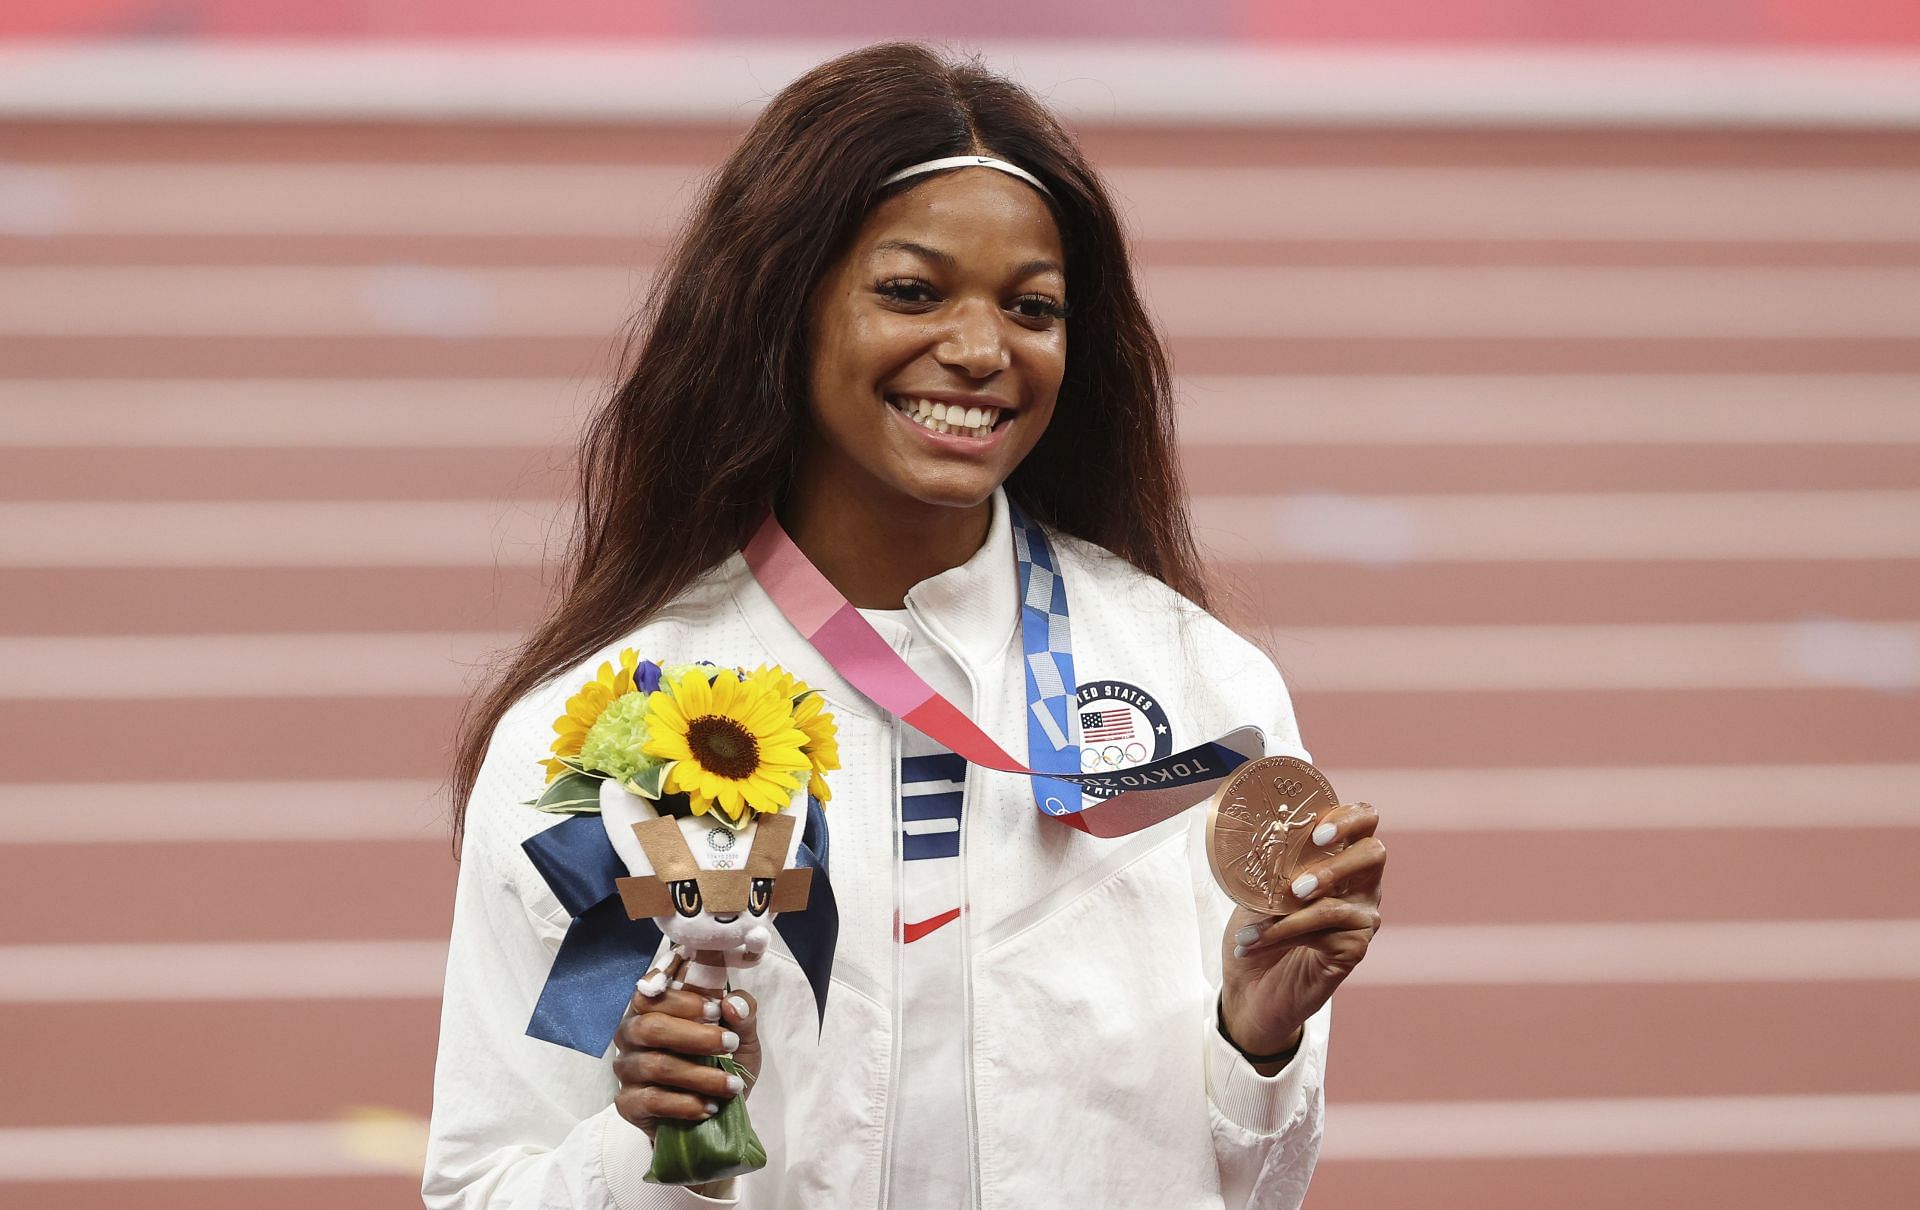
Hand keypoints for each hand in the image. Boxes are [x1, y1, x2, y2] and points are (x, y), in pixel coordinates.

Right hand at [612, 987, 760, 1138]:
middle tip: (730, 1044)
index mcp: (653, 1008)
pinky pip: (652, 1101)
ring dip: (700, 1076)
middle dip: (695, 1036)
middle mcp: (632, 1034)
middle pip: (649, 1026)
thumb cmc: (721, 1063)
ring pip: (655, 1065)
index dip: (681, 999)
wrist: (714, 1115)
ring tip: (731, 1084)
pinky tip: (709, 1106)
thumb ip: (742, 1011)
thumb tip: (732, 1003)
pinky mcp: (628, 1103)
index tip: (716, 1010)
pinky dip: (686, 1104)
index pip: (650, 991)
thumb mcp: (741, 1034)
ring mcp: (627, 1069)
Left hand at [1220, 802, 1384, 1062]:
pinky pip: (1324, 934)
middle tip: (1303, 872)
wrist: (1248, 990)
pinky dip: (1283, 932)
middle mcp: (1360, 886)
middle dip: (1339, 855)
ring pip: (1339, 901)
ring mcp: (1361, 920)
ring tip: (1258, 917)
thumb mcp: (1254, 889)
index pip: (1365, 822)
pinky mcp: (1353, 951)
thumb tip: (1259, 838)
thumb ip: (1267, 864)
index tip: (1317, 830)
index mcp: (1339, 859)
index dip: (1350, 817)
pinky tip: (1253, 940)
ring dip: (1291, 908)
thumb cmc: (1255, 931)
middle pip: (1375, 853)